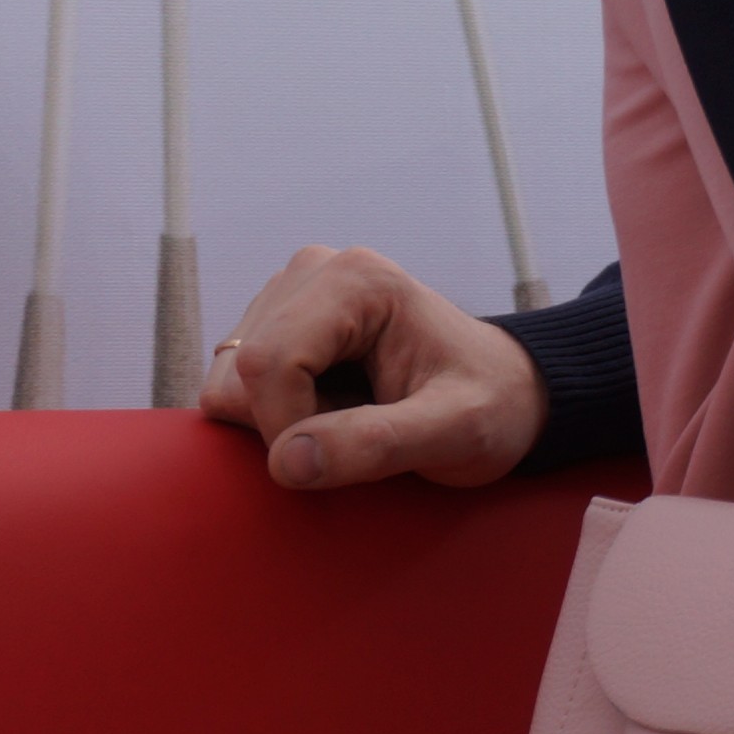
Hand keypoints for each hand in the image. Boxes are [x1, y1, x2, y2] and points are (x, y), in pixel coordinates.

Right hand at [198, 245, 549, 488]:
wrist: (505, 393)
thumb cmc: (492, 408)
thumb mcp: (456, 433)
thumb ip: (378, 445)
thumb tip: (289, 461)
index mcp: (357, 281)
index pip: (268, 364)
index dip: (288, 428)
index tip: (341, 459)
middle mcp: (314, 272)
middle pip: (239, 375)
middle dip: (285, 426)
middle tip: (362, 430)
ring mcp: (289, 297)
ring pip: (228, 386)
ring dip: (280, 423)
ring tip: (354, 416)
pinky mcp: (275, 327)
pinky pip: (233, 391)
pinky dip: (274, 418)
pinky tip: (334, 409)